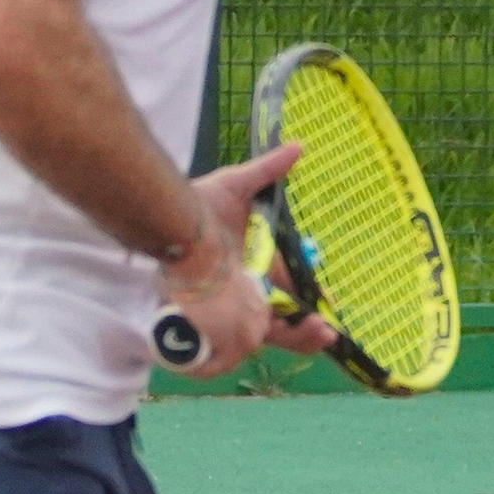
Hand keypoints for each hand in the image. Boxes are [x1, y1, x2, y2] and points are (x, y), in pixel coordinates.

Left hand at [159, 142, 334, 377]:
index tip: (329, 310)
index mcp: (257, 267)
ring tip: (316, 333)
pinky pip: (229, 343)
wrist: (164, 222)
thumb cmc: (198, 205)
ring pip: (263, 333)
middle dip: (306, 329)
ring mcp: (229, 308)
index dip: (310, 304)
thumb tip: (298, 146)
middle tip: (326, 330)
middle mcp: (245, 291)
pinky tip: (267, 347)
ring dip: (293, 337)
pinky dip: (247, 348)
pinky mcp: (210, 320)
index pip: (290, 291)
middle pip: (282, 320)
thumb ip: (267, 170)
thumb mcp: (235, 184)